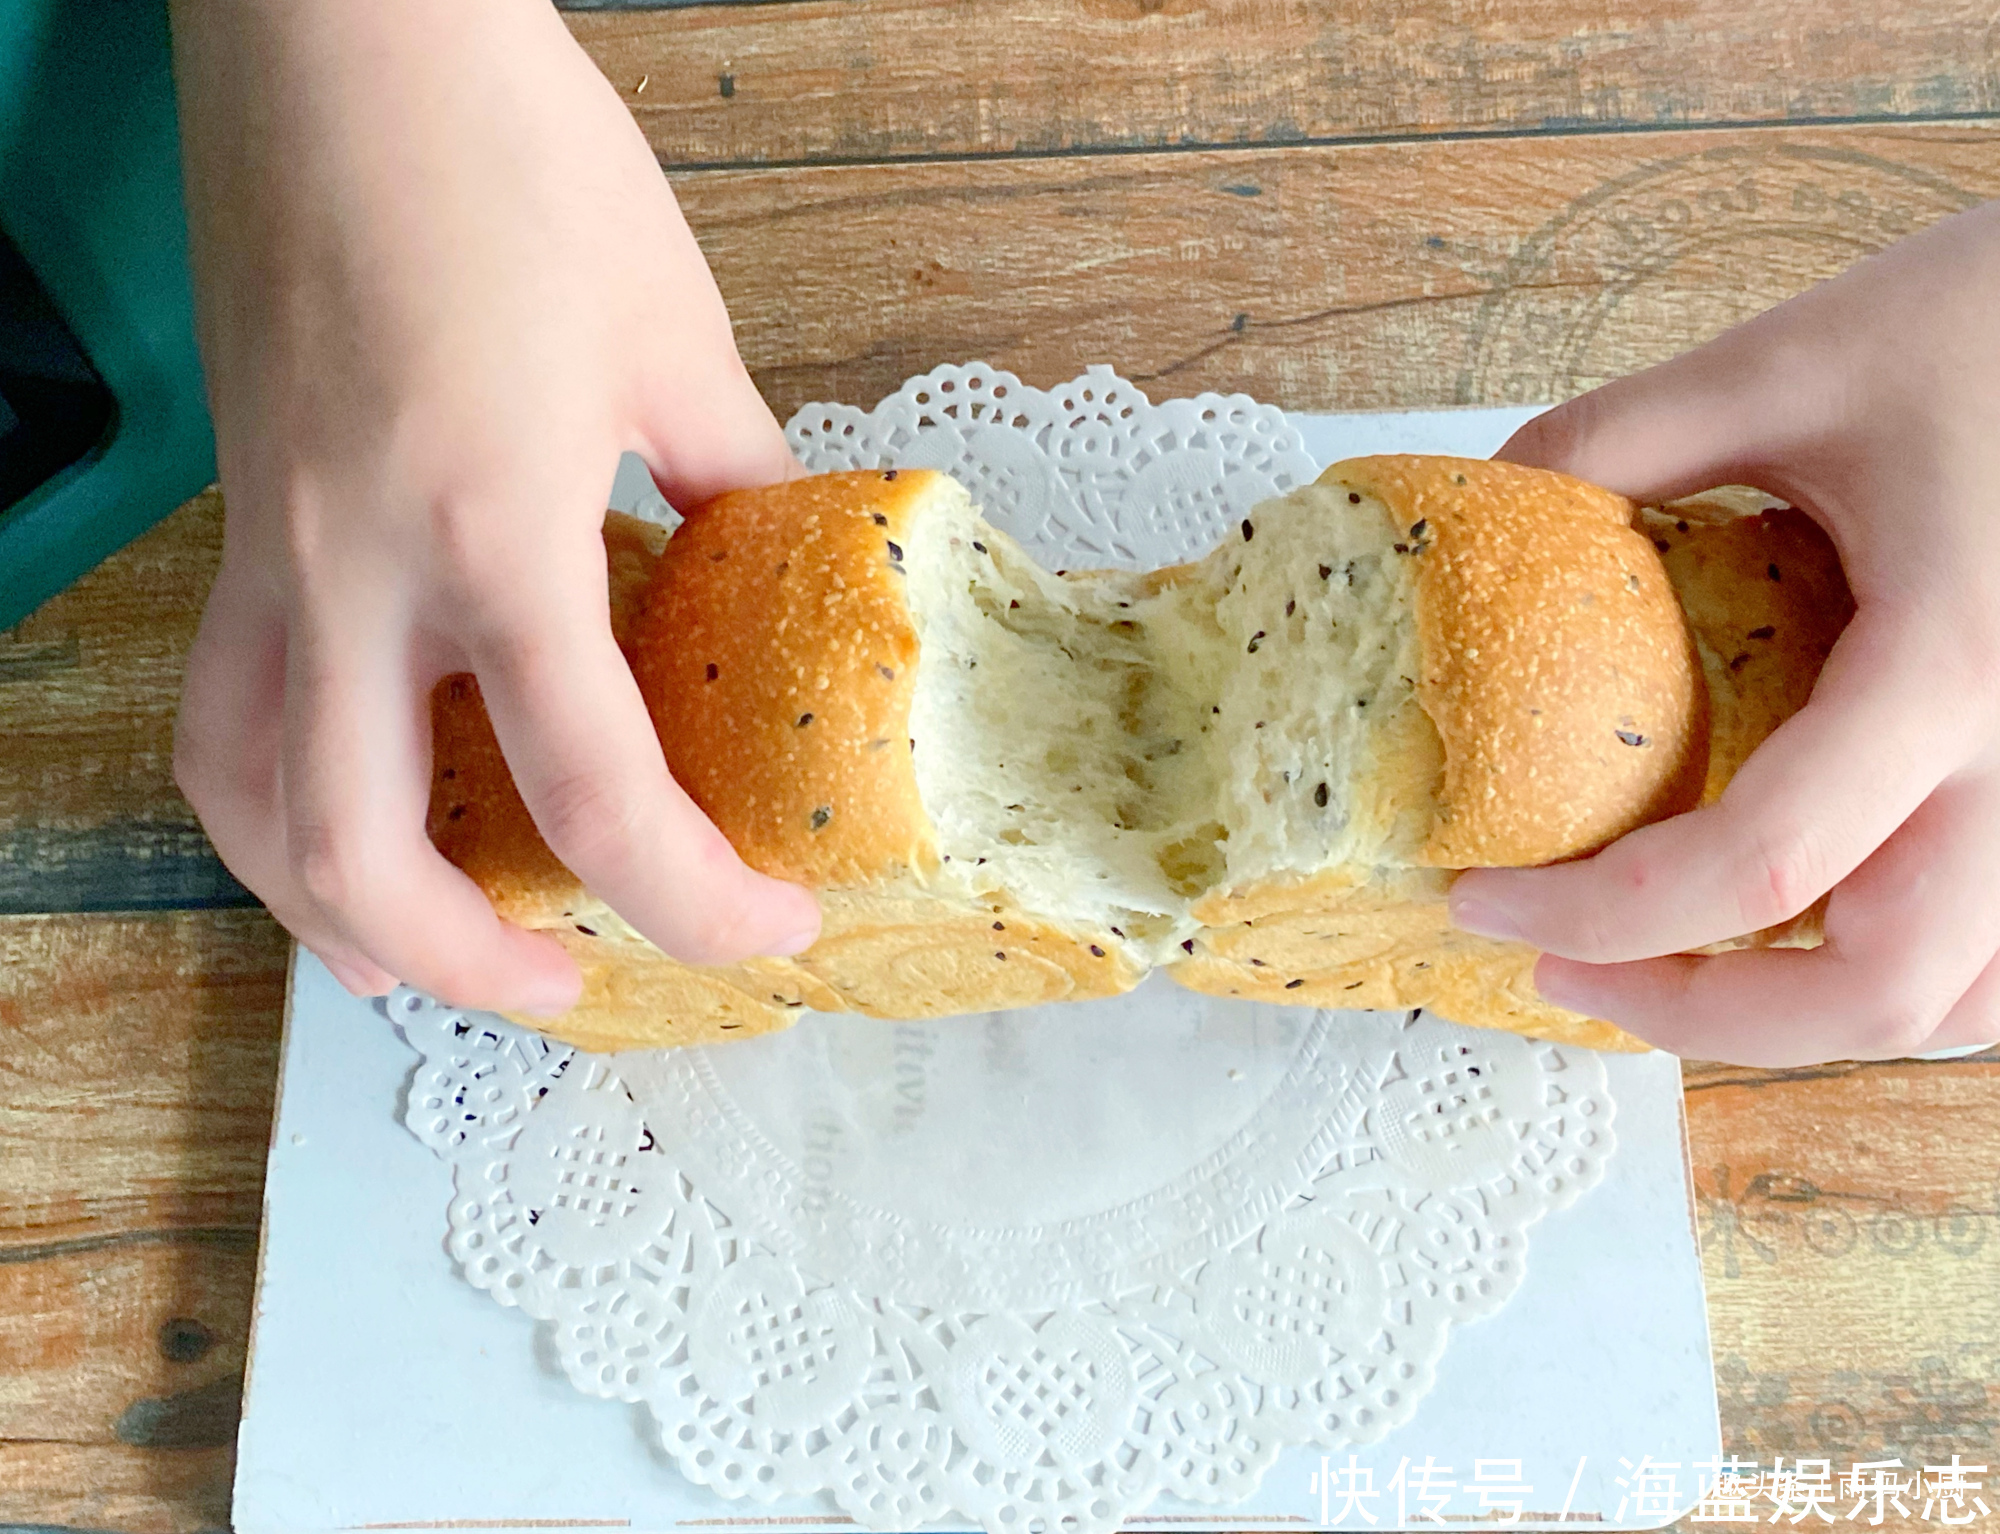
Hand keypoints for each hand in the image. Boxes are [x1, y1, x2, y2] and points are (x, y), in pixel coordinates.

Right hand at [170, 0, 819, 1012]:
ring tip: (435, 951)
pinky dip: (278, 798)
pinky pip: (225, 705)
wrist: (345, 30)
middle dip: (473, 963)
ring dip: (338, 912)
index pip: (588, 783)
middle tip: (576, 983)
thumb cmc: (511, 153)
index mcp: (489, 524)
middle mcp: (351, 564)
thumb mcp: (676, 335)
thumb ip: (732, 480)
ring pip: (248, 800)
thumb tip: (768, 565)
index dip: (691, 894)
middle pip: (360, 854)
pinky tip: (352, 806)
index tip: (770, 927)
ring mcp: (270, 545)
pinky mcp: (241, 514)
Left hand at [1450, 201, 1999, 1065]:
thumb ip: (1619, 439)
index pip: (1765, 863)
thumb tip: (1486, 505)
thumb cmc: (1994, 324)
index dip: (1601, 913)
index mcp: (1953, 662)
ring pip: (1967, 1003)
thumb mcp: (1787, 364)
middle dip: (1704, 1015)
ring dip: (1811, 1017)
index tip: (1483, 898)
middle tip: (1570, 970)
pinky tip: (1815, 936)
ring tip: (1675, 969)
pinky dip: (1912, 982)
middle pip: (1885, 993)